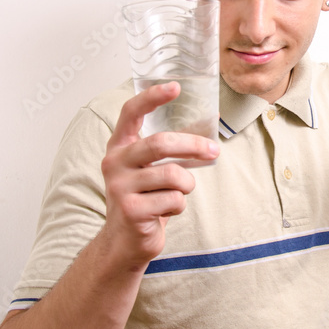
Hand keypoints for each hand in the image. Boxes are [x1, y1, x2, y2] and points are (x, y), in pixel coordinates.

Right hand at [99, 81, 219, 269]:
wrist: (124, 242)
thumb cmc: (144, 200)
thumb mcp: (148, 171)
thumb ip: (167, 151)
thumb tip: (208, 127)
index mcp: (119, 147)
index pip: (131, 112)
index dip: (152, 97)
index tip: (175, 86)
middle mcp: (114, 163)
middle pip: (160, 143)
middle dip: (193, 146)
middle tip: (213, 151)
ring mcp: (120, 187)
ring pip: (173, 176)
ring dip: (187, 185)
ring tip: (179, 193)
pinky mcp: (131, 210)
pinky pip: (173, 200)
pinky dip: (179, 206)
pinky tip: (165, 212)